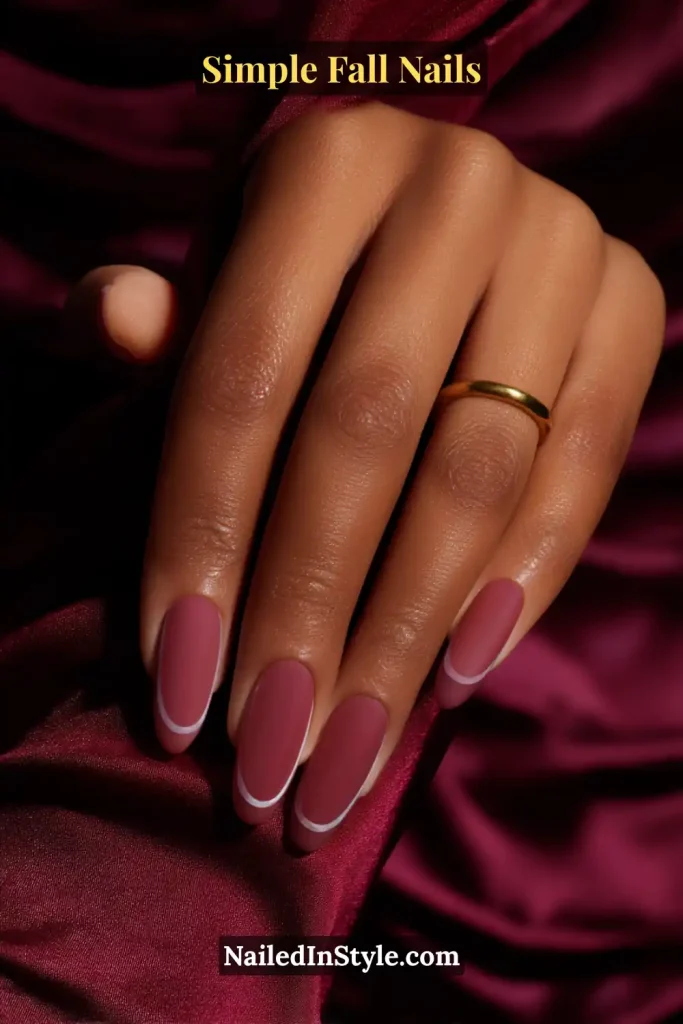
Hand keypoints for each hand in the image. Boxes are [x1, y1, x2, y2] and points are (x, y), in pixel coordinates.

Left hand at [73, 102, 664, 849]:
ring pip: (478, 467)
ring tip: (349, 752)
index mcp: (322, 164)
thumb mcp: (220, 290)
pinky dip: (521, 582)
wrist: (451, 232)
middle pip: (365, 431)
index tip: (179, 691)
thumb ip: (155, 318)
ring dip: (405, 631)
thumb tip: (114, 324)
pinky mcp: (630, 301)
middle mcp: (453, 182)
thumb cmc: (309, 281)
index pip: (240, 378)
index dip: (202, 540)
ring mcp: (557, 237)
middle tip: (268, 755)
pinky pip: (584, 464)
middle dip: (307, 613)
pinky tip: (453, 675)